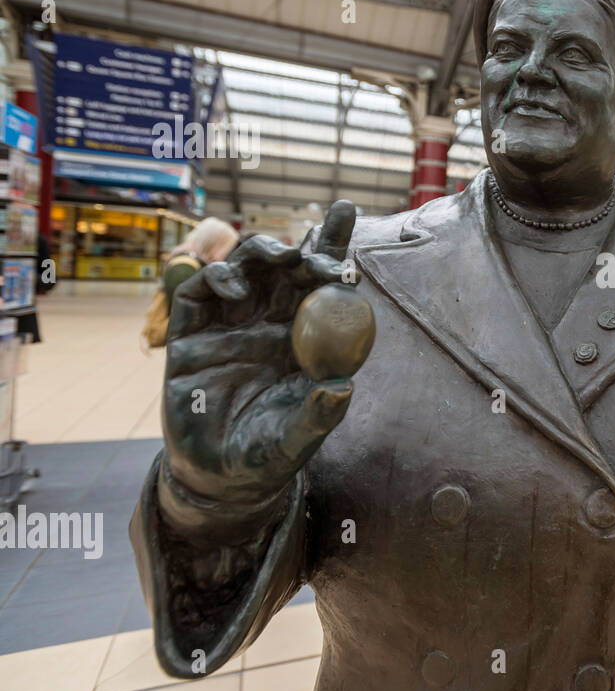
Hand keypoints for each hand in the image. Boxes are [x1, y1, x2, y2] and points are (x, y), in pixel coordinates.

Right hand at [161, 201, 360, 515]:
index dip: (332, 247)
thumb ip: (320, 415)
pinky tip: (238, 290)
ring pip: (246, 270)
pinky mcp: (192, 334)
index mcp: (304, 337)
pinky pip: (202, 292)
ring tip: (284, 259)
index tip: (347, 212)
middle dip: (303, 248)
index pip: (322, 284)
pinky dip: (219, 279)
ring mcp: (229, 325)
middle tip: (314, 253)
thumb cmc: (267, 454)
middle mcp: (269, 323)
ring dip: (264, 254)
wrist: (218, 478)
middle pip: (286, 269)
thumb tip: (342, 388)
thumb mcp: (298, 438)